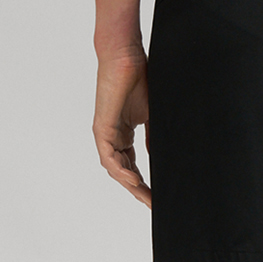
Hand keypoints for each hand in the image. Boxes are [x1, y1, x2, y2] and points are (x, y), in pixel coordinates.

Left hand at [93, 46, 151, 208]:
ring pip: (115, 168)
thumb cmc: (139, 78)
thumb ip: (154, 135)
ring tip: (145, 197)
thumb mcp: (151, 113)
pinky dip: (120, 170)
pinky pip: (109, 156)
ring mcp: (105, 132)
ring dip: (130, 184)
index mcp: (123, 133)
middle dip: (138, 190)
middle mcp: (112, 136)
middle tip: (153, 204)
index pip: (132, 165)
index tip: (157, 196)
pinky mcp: (102, 127)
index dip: (143, 182)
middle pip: (123, 171)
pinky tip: (133, 180)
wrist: (126, 57)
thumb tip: (160, 155)